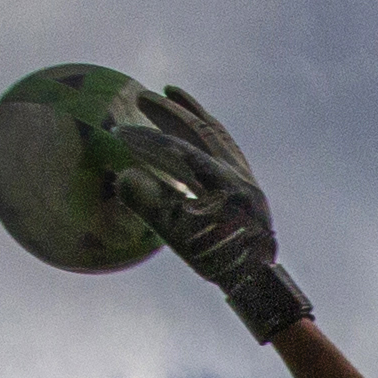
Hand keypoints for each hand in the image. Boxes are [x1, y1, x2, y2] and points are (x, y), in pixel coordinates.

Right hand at [95, 83, 314, 339]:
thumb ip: (151, 204)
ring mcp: (246, 177)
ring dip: (194, 114)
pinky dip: (210, 132)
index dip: (147, 140)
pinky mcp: (249, 184)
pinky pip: (229, 147)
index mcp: (223, 183)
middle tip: (143, 95)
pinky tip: (198, 129)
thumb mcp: (178, 235)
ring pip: (219, 135)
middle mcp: (238, 173)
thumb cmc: (218, 261)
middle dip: (171, 112)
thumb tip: (123, 175)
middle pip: (202, 132)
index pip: (179, 151)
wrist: (259, 282)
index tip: (118, 131)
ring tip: (173, 96)